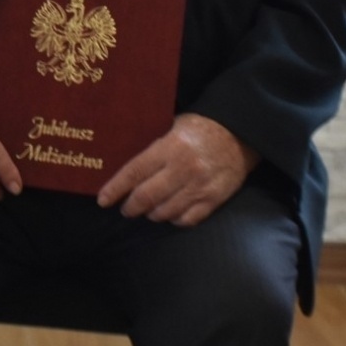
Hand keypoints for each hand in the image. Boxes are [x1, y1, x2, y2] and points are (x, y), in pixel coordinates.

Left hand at [96, 113, 258, 226]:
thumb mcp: (173, 125)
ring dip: (151, 214)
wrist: (242, 133)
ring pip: (166, 212)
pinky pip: (188, 219)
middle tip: (125, 208)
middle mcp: (183, 169)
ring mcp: (200, 187)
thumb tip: (125, 162)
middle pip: (147, 197)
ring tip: (146, 210)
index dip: (116, 188)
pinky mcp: (215, 199)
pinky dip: (174, 219)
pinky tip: (169, 214)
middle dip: (130, 206)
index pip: (135, 172)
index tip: (103, 200)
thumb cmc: (201, 127)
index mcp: (170, 147)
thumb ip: (154, 146)